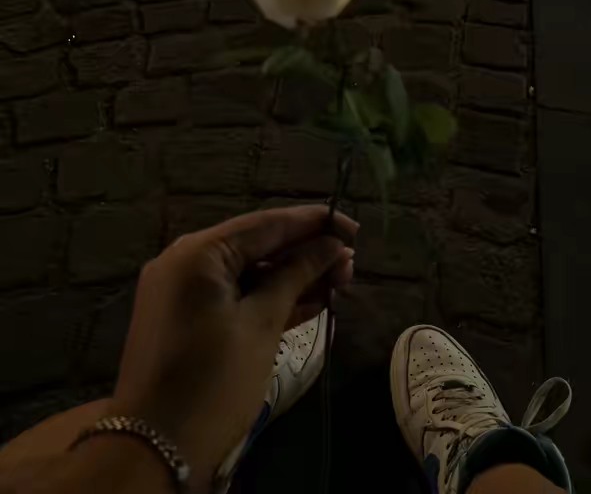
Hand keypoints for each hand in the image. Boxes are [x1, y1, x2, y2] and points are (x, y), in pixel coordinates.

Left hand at [110, 205, 356, 490]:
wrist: (155, 449)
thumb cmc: (214, 381)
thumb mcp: (262, 323)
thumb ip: (297, 274)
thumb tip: (333, 245)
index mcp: (198, 253)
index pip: (266, 224)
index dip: (314, 223)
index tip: (354, 228)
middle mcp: (185, 261)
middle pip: (258, 245)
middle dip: (306, 254)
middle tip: (350, 265)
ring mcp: (183, 290)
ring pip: (248, 271)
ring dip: (293, 277)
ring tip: (339, 283)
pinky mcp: (187, 317)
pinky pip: (234, 295)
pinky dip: (269, 297)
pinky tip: (311, 301)